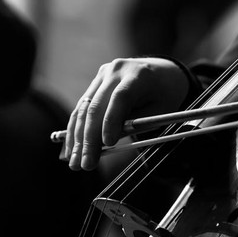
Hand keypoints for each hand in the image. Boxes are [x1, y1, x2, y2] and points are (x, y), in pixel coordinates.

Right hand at [65, 57, 188, 170]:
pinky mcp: (95, 82)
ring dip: (77, 138)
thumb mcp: (162, 110)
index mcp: (138, 75)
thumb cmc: (165, 95)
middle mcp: (116, 71)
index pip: (120, 98)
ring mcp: (102, 75)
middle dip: (89, 139)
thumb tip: (107, 142)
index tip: (107, 144)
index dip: (111, 121)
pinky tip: (71, 149)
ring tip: (75, 163)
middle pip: (96, 106)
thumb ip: (137, 124)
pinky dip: (76, 130)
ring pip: (83, 109)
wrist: (163, 72)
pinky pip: (82, 108)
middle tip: (85, 165)